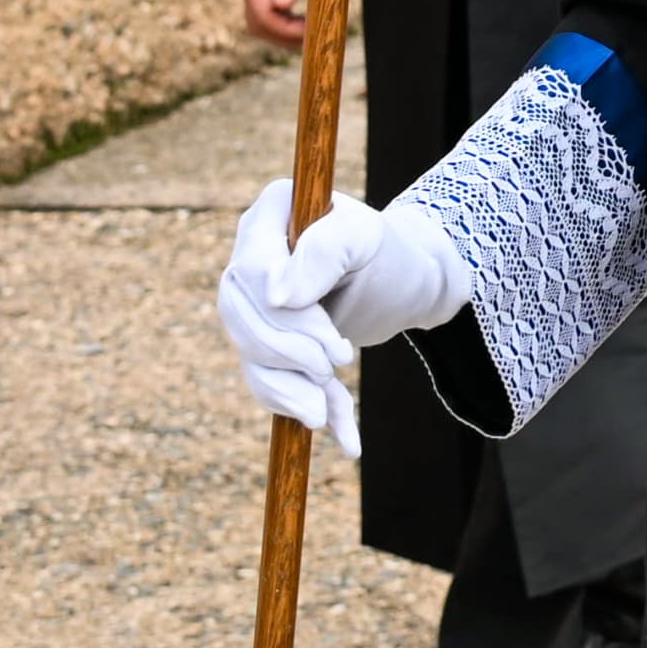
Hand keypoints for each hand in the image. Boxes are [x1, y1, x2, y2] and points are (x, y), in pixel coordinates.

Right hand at [213, 183, 463, 452]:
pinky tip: (336, 430)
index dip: (283, 314)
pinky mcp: (265, 344)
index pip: (251, 272)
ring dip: (291, 387)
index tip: (330, 340)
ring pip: (250, 356)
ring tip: (330, 406)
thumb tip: (278, 296)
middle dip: (291, 352)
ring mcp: (252, 306)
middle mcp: (250, 260)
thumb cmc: (386, 251)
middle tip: (342, 360)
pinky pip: (265, 382)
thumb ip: (326, 250)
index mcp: (269, 217)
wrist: (404, 281)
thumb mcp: (367, 239)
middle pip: (242, 318)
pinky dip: (297, 406)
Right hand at [235, 0, 307, 46]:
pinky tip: (302, 27)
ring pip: (261, 26)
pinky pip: (267, 19)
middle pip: (260, 26)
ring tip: (311, 36)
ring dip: (284, 35)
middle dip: (285, 37)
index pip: (264, 16)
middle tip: (313, 39)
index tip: (310, 31)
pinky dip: (283, 27)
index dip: (286, 29)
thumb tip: (283, 6)